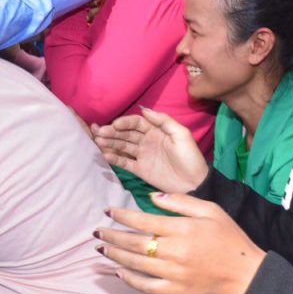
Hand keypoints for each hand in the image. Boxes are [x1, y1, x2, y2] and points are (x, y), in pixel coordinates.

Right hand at [92, 108, 207, 192]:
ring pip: (122, 146)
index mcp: (156, 131)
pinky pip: (124, 162)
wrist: (195, 184)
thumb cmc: (190, 158)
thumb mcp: (181, 134)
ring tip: (97, 141)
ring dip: (110, 143)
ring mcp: (142, 156)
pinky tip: (105, 155)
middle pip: (126, 134)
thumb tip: (144, 109)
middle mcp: (147, 141)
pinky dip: (114, 158)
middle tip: (99, 132)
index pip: (136, 123)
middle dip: (112, 132)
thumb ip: (164, 121)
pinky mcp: (140, 170)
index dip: (125, 122)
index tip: (115, 124)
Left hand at [96, 193, 265, 293]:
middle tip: (96, 231)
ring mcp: (174, 273)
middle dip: (112, 236)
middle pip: (135, 244)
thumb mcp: (210, 210)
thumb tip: (152, 196)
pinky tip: (119, 272)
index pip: (144, 221)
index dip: (123, 216)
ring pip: (136, 265)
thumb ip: (180, 201)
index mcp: (183, 229)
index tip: (108, 212)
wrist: (245, 272)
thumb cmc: (229, 237)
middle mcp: (175, 251)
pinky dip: (130, 280)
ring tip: (101, 248)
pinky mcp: (176, 290)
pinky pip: (147, 286)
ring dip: (116, 256)